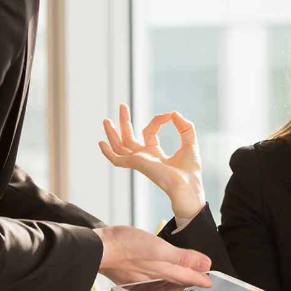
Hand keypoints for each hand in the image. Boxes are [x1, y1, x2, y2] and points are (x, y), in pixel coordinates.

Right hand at [94, 225, 211, 286]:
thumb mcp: (158, 249)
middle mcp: (154, 281)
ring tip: (188, 283)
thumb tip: (206, 265)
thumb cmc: (125, 246)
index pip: (190, 279)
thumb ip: (183, 258)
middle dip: (193, 285)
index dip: (204, 280)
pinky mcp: (132, 276)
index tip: (216, 285)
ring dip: (179, 283)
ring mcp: (142, 280)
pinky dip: (163, 279)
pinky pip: (153, 280)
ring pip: (166, 283)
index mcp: (163, 274)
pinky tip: (162, 277)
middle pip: (179, 284)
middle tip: (206, 288)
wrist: (95, 248)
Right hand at [99, 103, 205, 219]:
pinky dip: (108, 153)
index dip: (158, 120)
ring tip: (106, 119)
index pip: (149, 131)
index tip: (169, 115)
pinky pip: (117, 160)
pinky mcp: (135, 164)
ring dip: (112, 133)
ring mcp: (138, 161)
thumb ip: (185, 127)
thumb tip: (174, 113)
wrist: (187, 184)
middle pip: (129, 137)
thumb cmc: (190, 170)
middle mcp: (144, 157)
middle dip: (125, 122)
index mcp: (154, 154)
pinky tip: (100, 143)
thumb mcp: (189, 142)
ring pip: (120, 146)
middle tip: (122, 106)